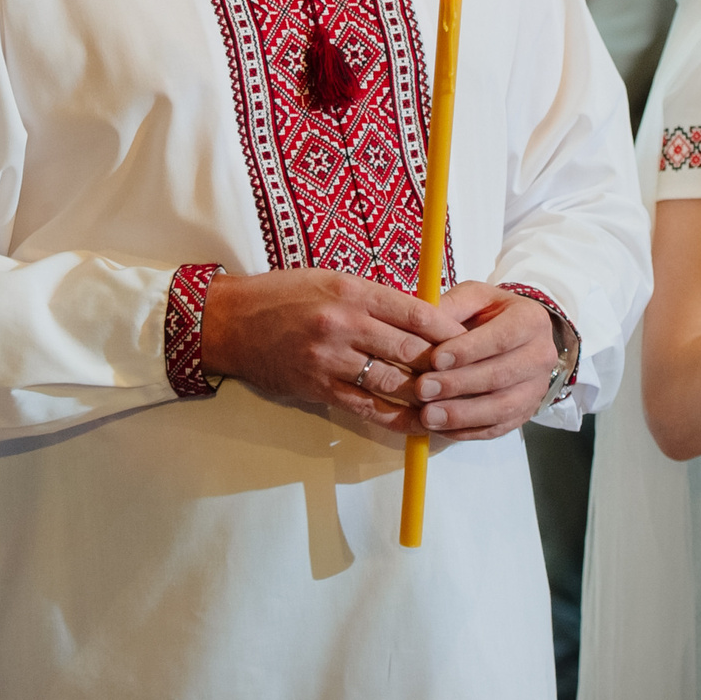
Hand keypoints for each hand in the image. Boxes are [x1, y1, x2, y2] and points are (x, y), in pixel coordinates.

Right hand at [200, 268, 464, 431]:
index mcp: (351, 291)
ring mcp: (330, 358)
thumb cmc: (283, 295)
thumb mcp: (331, 280)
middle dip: (442, 364)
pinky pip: (366, 406)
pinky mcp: (318, 387)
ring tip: (446, 399)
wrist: (232, 321)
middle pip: (411, 350)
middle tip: (466, 373)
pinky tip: (413, 419)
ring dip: (422, 393)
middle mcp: (343, 323)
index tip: (467, 338)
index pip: (415, 312)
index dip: (448, 329)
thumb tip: (420, 316)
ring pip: (392, 381)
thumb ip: (373, 298)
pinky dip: (393, 415)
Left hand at [398, 284, 562, 443]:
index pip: (502, 337)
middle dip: (459, 384)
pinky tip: (441, 427)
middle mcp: (541, 355)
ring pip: (502, 407)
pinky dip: (468, 430)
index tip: (435, 358)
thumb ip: (451, 305)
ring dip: (463, 414)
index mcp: (531, 320)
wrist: (516, 337)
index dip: (468, 350)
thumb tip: (423, 320)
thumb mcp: (473, 297)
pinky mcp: (525, 412)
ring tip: (429, 415)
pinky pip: (498, 427)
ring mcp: (536, 388)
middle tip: (423, 388)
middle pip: (501, 375)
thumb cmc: (489, 314)